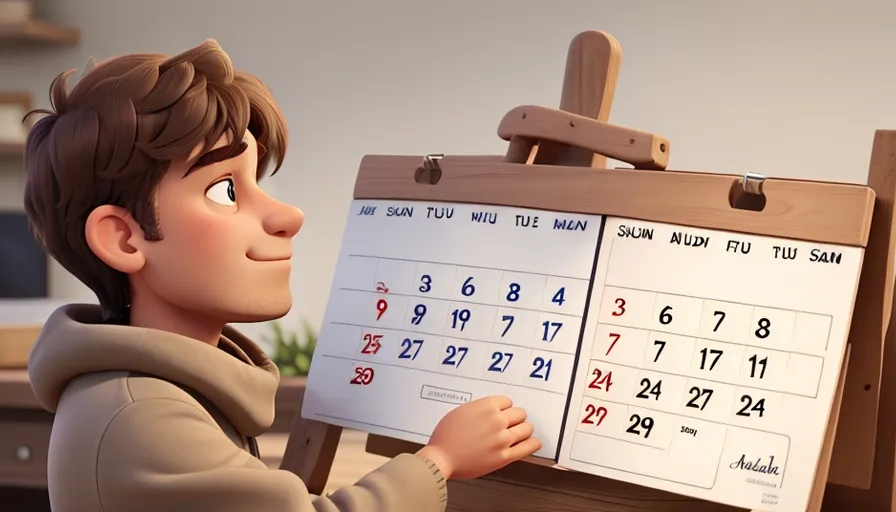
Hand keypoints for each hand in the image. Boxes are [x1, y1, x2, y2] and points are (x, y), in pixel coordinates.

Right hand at [416, 395, 540, 479]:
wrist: (441, 458)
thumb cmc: (446, 437)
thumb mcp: (461, 412)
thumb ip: (480, 409)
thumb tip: (491, 411)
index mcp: (486, 407)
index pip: (507, 401)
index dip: (505, 407)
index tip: (504, 411)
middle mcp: (497, 421)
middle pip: (519, 413)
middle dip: (516, 417)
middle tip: (513, 421)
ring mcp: (502, 439)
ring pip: (526, 428)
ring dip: (524, 429)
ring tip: (522, 431)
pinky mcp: (504, 456)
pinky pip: (527, 448)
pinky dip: (532, 444)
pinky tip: (534, 442)